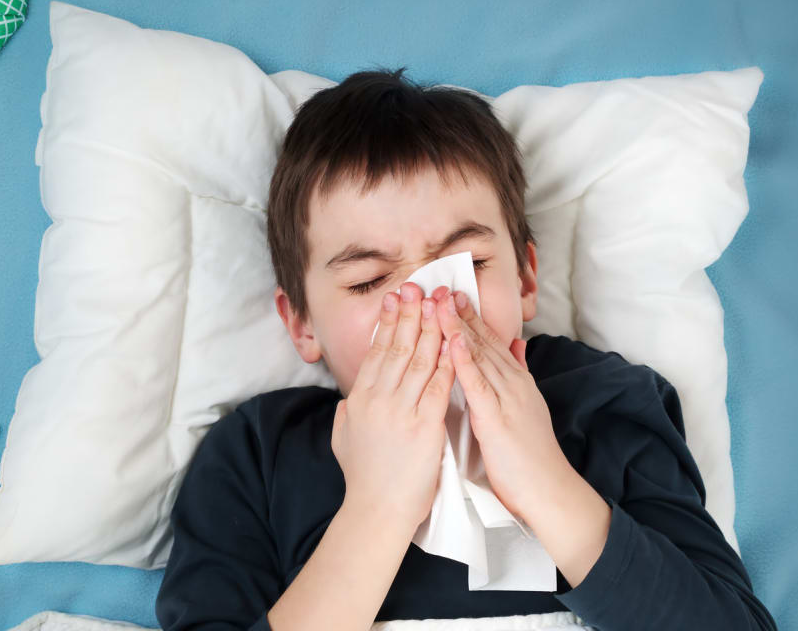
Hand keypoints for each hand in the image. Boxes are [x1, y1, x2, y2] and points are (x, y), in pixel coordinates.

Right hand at [332, 282, 453, 533]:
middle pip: (396, 347)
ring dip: (430, 328)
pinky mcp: (424, 426)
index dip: (388, 323)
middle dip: (409, 314)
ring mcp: (400, 411)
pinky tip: (455, 342)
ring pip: (418, 360)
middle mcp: (378, 399)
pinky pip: (438, 385)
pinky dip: (447, 361)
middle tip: (418, 286)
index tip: (397, 300)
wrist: (377, 510)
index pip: (376, 352)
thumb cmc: (363, 479)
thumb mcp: (342, 439)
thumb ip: (346, 415)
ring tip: (437, 303)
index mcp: (360, 399)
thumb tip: (347, 399)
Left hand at [432, 289, 573, 521]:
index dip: (470, 318)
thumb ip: (518, 376)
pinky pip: (479, 385)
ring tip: (439, 302)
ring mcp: (508, 399)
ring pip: (480, 356)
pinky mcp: (498, 419)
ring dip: (459, 328)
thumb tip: (517, 346)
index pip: (490, 344)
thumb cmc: (529, 458)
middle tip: (439, 286)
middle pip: (484, 342)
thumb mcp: (525, 409)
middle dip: (461, 313)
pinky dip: (465, 362)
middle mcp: (514, 384)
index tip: (451, 295)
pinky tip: (452, 342)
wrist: (548, 491)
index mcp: (516, 384)